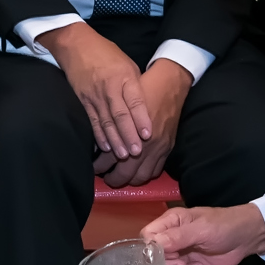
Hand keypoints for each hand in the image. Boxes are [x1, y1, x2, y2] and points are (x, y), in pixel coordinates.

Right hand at [42, 22, 149, 157]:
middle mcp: (110, 87)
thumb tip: (145, 109)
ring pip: (106, 121)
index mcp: (125, 77)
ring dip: (115, 140)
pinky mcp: (84, 101)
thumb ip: (136, 87)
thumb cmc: (107, 54)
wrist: (77, 45)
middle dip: (129, 134)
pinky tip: (105, 147)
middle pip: (120, 115)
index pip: (135, 101)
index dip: (141, 118)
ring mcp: (95, 95)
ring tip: (122, 155)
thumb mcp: (128, 64)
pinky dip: (99, 135)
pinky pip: (93, 121)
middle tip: (136, 152)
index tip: (148, 134)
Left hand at [97, 61, 191, 186]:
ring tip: (121, 176)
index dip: (99, 166)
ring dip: (129, 180)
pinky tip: (138, 171)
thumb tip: (98, 141)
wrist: (170, 84)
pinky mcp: (168, 148)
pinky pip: (156, 171)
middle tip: (105, 177)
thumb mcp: (121, 103)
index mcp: (129, 133)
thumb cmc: (141, 90)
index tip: (94, 167)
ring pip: (141, 176)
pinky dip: (146, 175)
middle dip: (113, 179)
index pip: (110, 159)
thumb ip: (109, 122)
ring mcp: (158, 149)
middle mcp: (145, 145)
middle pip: (125, 173)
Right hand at [142, 203, 264, 264]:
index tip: (167, 255)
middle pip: (154, 259)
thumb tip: (152, 244)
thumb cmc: (224, 225)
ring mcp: (179, 256)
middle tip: (184, 264)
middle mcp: (170, 240)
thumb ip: (177, 237)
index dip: (152, 250)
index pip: (147, 237)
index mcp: (169, 223)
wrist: (247, 238)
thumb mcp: (201, 229)